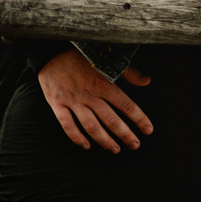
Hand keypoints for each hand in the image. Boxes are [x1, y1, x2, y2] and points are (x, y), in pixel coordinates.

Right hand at [36, 49, 153, 153]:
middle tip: (135, 145)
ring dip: (104, 140)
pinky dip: (76, 137)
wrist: (52, 52)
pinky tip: (86, 145)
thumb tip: (147, 81)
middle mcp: (90, 94)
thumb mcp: (107, 60)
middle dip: (125, 134)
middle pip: (111, 119)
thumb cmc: (82, 56)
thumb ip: (128, 73)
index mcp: (104, 84)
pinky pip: (67, 125)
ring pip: (91, 126)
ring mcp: (73, 101)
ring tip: (115, 149)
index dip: (139, 118)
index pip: (126, 105)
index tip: (148, 129)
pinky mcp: (57, 104)